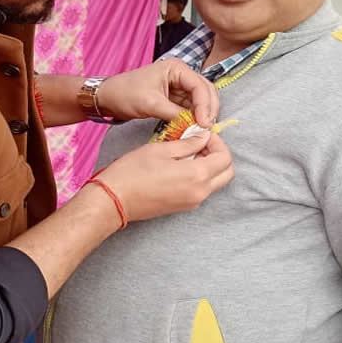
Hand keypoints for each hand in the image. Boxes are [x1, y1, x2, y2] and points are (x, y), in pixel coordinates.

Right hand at [95, 131, 233, 221]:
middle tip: (201, 143)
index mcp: (197, 176)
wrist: (114, 200)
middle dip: (219, 155)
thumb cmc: (133, 172)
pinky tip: (181, 166)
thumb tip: (203, 137)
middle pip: (227, 173)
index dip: (217, 142)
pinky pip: (202, 190)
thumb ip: (188, 143)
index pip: (225, 158)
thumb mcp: (161, 150)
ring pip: (216, 183)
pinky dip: (200, 177)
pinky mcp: (183, 207)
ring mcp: (192, 203)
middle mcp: (200, 193)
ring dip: (210, 166)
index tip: (202, 135)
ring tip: (188, 153)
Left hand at [96, 59, 218, 126]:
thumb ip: (175, 114)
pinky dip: (193, 118)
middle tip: (207, 129)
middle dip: (209, 110)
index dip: (205, 105)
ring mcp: (179, 86)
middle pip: (205, 92)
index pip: (199, 86)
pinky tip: (194, 129)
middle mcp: (181, 75)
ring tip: (202, 131)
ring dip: (203, 115)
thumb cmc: (125, 94)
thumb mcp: (151, 104)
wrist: (108, 98)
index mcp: (176, 68)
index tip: (204, 123)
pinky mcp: (175, 98)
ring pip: (200, 101)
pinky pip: (190, 108)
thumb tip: (195, 126)